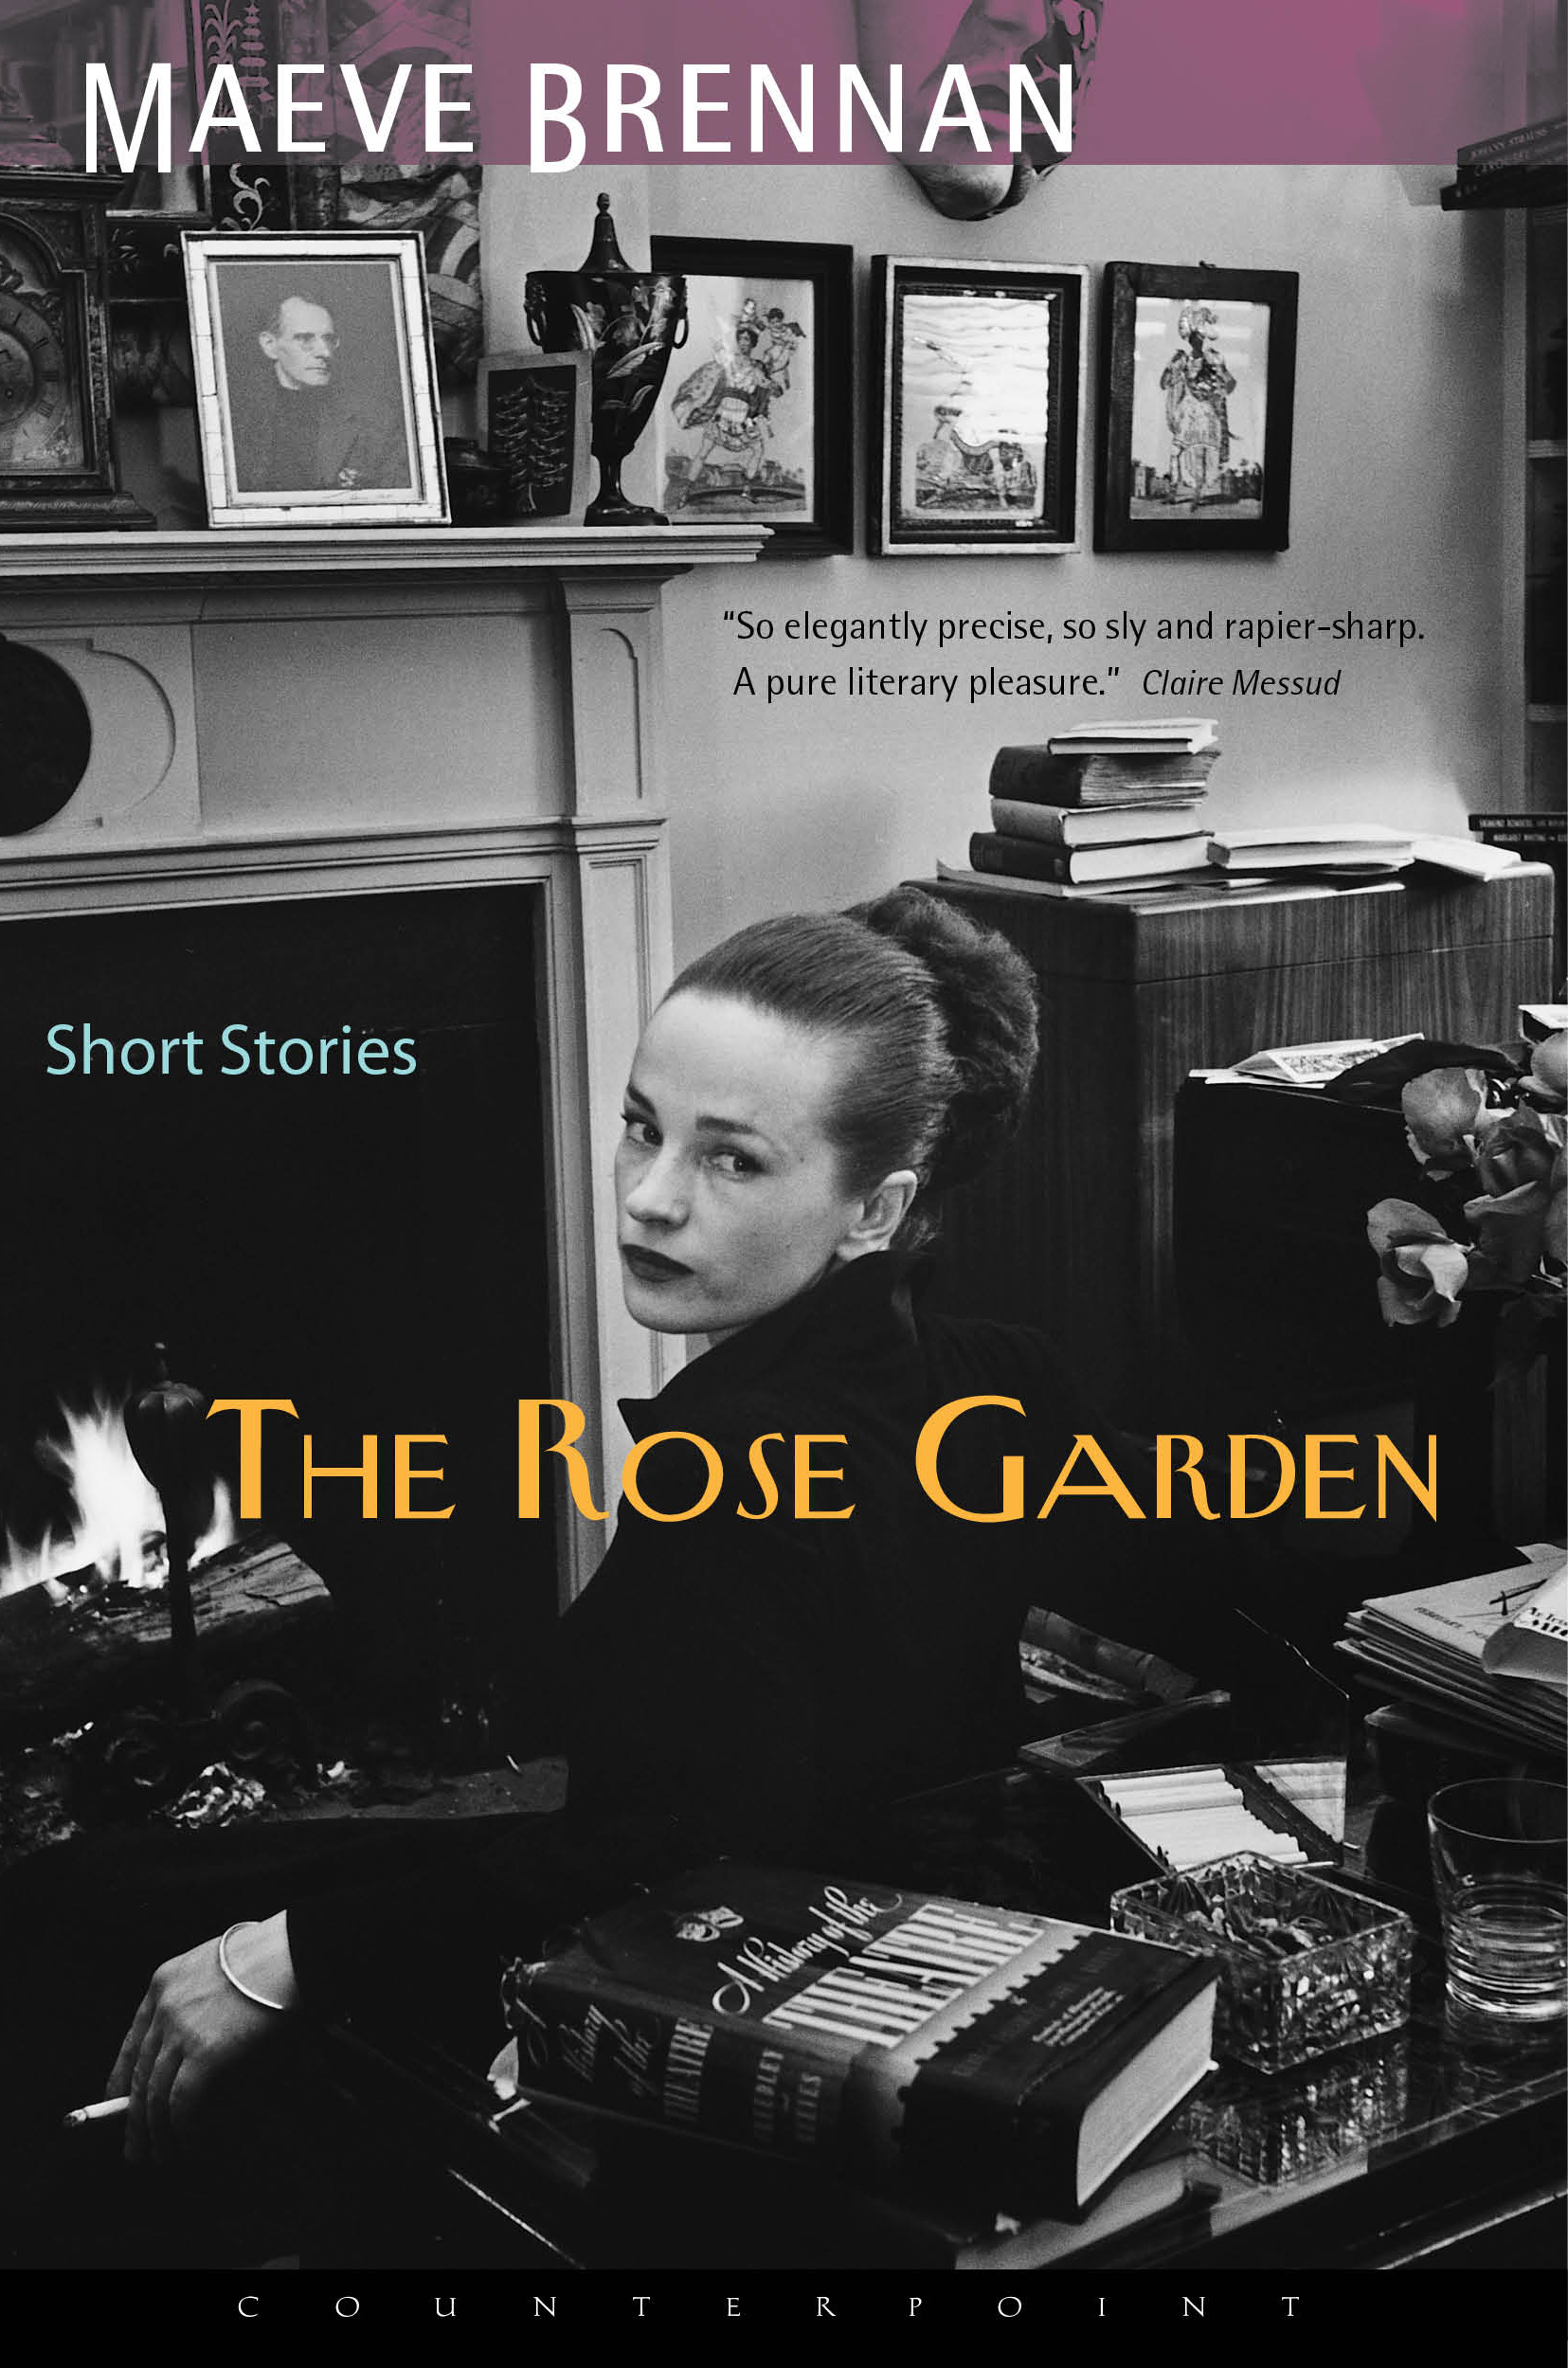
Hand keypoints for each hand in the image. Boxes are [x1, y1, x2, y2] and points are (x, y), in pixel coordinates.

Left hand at [105, 1913, 298, 2164]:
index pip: (132, 2041)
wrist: (301, 1949)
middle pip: (139, 2074)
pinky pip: (184, 2105)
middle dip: (134, 2119)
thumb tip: (198, 2058)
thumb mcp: (223, 1971)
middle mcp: (164, 2007)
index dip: (121, 2077)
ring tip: (162, 2157)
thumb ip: (202, 2007)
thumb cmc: (277, 1956)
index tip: (117, 2102)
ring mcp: (181, 2032)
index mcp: (165, 1981)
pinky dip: (186, 2131)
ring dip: (157, 2134)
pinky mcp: (205, 2055)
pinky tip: (192, 2146)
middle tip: (135, 2148)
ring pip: (154, 2096)